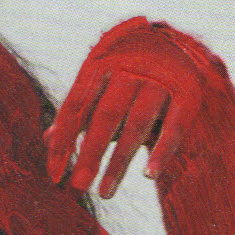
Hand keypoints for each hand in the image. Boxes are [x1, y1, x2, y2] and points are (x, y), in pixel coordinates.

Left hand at [45, 19, 228, 200]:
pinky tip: (149, 176)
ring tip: (105, 193)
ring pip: (135, 126)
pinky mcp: (187, 94)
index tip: (54, 175)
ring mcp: (159, 82)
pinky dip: (161, 152)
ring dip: (119, 162)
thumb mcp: (101, 84)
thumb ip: (78, 111)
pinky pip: (174, 127)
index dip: (64, 140)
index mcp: (102, 66)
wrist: (177, 41)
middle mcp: (129, 71)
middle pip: (106, 117)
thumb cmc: (127, 73)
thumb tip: (48, 140)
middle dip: (90, 153)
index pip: (76, 105)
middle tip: (78, 186)